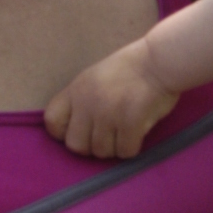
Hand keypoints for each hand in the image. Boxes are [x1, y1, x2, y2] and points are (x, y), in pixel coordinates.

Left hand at [44, 39, 178, 158]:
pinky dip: (132, 147)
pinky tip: (138, 133)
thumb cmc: (131, 69)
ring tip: (125, 132)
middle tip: (108, 137)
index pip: (52, 122)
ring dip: (114, 148)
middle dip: (91, 146)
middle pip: (76, 145)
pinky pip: (125, 152)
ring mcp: (108, 113)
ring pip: (102, 152)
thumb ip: (82, 101)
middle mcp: (88, 102)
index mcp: (77, 89)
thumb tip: (76, 130)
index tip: (80, 131)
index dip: (63, 133)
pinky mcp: (130, 122)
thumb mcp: (94, 77)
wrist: (160, 60)